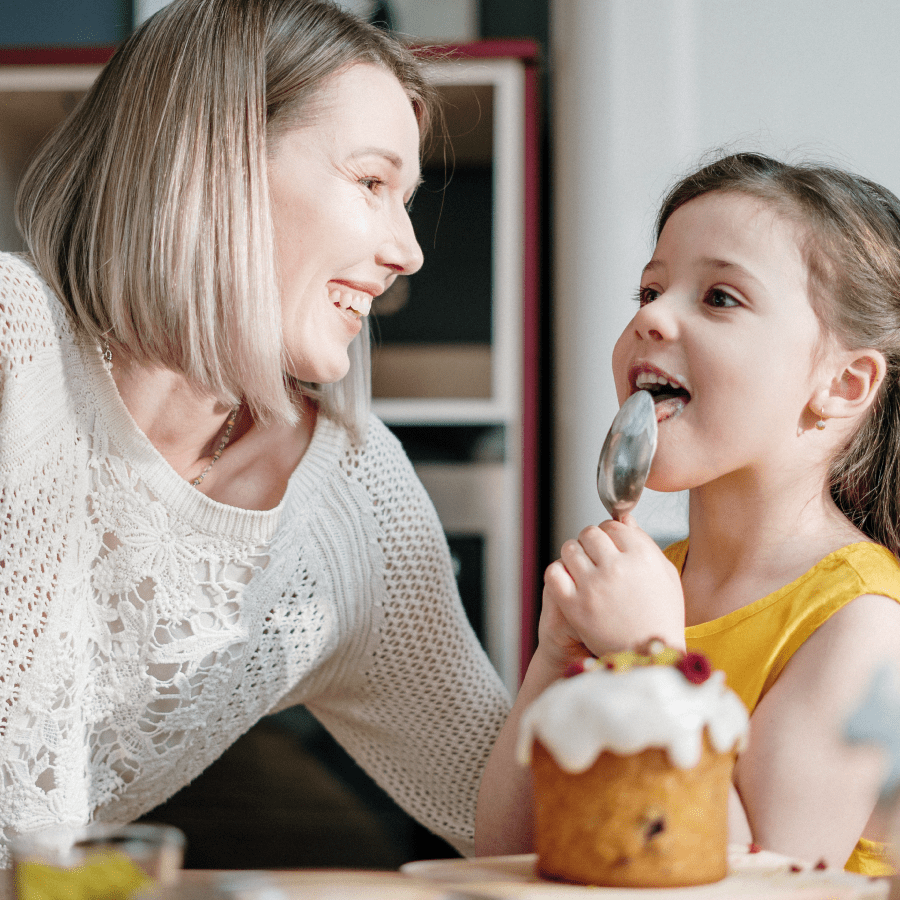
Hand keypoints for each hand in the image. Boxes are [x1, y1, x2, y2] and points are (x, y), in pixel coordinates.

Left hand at [538, 514, 684, 670]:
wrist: (649, 660)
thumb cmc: (661, 617)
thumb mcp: (665, 576)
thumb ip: (645, 543)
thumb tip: (624, 518)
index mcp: (643, 557)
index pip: (614, 526)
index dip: (610, 532)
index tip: (609, 544)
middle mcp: (617, 567)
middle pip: (590, 533)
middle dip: (591, 541)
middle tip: (594, 557)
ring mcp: (593, 587)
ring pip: (570, 548)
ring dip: (574, 554)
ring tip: (582, 570)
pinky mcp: (574, 606)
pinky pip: (554, 573)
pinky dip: (558, 573)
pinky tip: (569, 582)